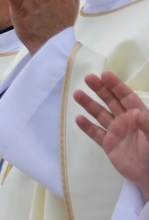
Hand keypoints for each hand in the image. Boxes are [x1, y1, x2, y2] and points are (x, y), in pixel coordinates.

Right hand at [74, 71, 148, 198]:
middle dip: (100, 89)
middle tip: (88, 78)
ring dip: (89, 104)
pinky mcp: (109, 145)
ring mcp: (116, 132)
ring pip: (100, 114)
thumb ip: (145, 125)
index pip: (126, 97)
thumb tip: (134, 111)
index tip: (104, 74)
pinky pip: (96, 133)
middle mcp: (126, 121)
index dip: (115, 85)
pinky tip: (78, 119)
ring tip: (77, 94)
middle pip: (111, 101)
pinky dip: (87, 127)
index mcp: (139, 116)